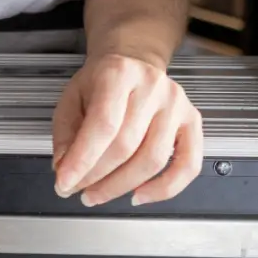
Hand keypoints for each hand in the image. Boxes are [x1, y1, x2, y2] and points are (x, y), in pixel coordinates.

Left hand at [51, 52, 201, 207]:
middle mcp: (152, 87)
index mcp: (118, 74)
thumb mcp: (73, 97)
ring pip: (153, 160)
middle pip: (126, 146)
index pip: (103, 124)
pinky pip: (188, 165)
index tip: (64, 182)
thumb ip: (66, 133)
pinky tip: (141, 195)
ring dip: (122, 186)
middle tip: (77, 190)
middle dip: (97, 177)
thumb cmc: (102, 82)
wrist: (133, 61)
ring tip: (99, 194)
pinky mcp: (192, 121)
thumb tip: (65, 170)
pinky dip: (165, 189)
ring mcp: (176, 105)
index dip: (83, 159)